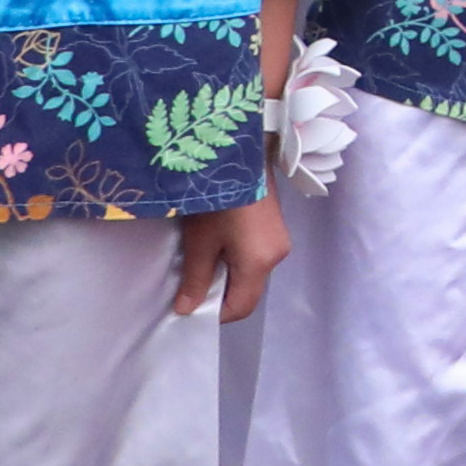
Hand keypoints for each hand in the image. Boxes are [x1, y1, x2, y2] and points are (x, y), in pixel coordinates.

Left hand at [173, 185, 289, 322]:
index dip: (215, 313)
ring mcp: (280, 239)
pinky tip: (219, 241)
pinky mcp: (275, 225)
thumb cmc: (218, 201)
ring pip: (252, 272)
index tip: (190, 304)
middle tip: (192, 280)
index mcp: (260, 264)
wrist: (239, 152)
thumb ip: (195, 278)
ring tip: (202, 256)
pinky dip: (236, 257)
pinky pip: (256, 255)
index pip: (241, 307)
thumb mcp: (200, 241)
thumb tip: (186, 309)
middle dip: (221, 291)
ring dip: (228, 272)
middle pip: (249, 289)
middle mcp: (277, 255)